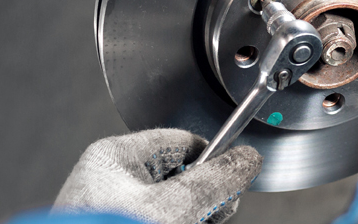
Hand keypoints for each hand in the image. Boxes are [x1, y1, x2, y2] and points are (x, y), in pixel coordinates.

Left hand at [53, 129, 261, 223]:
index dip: (213, 162)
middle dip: (203, 200)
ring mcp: (113, 210)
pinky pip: (161, 220)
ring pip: (174, 205)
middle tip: (206, 219)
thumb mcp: (173, 208)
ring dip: (192, 218)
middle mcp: (111, 180)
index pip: (184, 142)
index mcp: (115, 157)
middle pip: (182, 176)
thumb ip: (215, 181)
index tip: (232, 182)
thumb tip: (247, 159)